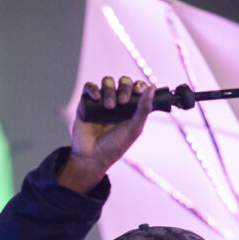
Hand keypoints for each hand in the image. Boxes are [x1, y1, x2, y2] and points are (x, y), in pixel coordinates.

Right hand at [58, 76, 156, 193]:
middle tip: (123, 102)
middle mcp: (116, 102)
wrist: (92, 157)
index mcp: (130, 108)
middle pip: (123, 82)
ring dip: (110, 90)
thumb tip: (152, 87)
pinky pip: (89, 86)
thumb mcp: (134, 128)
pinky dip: (93, 89)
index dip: (139, 86)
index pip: (137, 88)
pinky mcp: (86, 103)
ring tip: (109, 106)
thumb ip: (144, 108)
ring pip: (107, 82)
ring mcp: (101, 102)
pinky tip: (97, 98)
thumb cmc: (114, 146)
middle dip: (125, 88)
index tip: (139, 91)